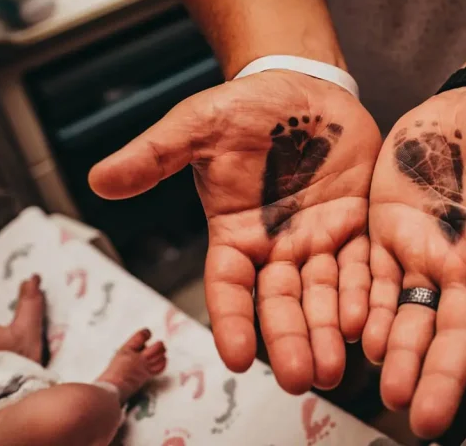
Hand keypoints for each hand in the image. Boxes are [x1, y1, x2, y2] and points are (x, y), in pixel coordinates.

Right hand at [89, 71, 380, 393]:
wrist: (302, 88)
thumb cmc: (246, 108)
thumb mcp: (197, 127)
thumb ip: (155, 155)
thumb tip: (99, 180)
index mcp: (235, 233)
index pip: (229, 286)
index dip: (232, 321)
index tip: (236, 358)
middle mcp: (277, 246)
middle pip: (282, 302)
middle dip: (290, 340)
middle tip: (301, 377)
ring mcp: (318, 238)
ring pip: (324, 293)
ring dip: (330, 330)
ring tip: (336, 367)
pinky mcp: (356, 223)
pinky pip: (363, 264)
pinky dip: (363, 293)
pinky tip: (366, 321)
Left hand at [364, 83, 465, 436]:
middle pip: (457, 330)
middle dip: (445, 374)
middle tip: (428, 420)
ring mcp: (425, 253)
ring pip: (411, 313)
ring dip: (402, 353)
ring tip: (390, 391)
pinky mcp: (388, 234)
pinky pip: (373, 277)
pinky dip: (366, 307)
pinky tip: (359, 337)